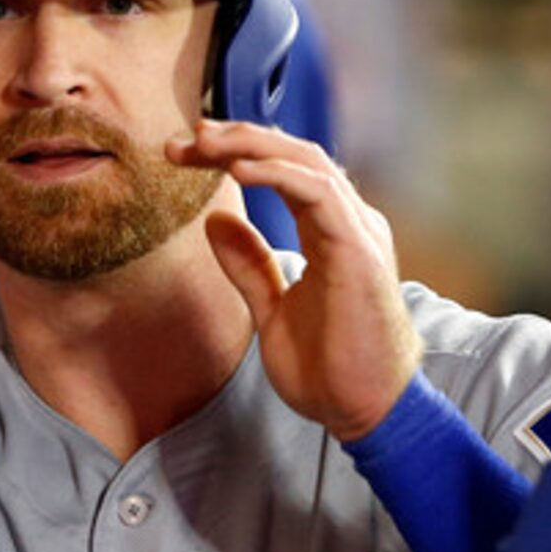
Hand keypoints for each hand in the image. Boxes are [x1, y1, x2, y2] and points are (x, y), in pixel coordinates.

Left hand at [173, 121, 420, 441]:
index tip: (185, 154)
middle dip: (238, 138)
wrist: (366, 413)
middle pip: (294, 155)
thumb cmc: (330, 368)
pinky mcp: (360, 252)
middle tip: (186, 138)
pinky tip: (239, 170)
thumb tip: (215, 221)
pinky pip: (320, 195)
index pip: (284, 172)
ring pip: (308, 163)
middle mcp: (350, 223)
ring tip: (205, 143)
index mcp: (333, 232)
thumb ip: (249, 264)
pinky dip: (278, 174)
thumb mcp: (271, 309)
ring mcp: (359, 233)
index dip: (236, 154)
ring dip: (251, 146)